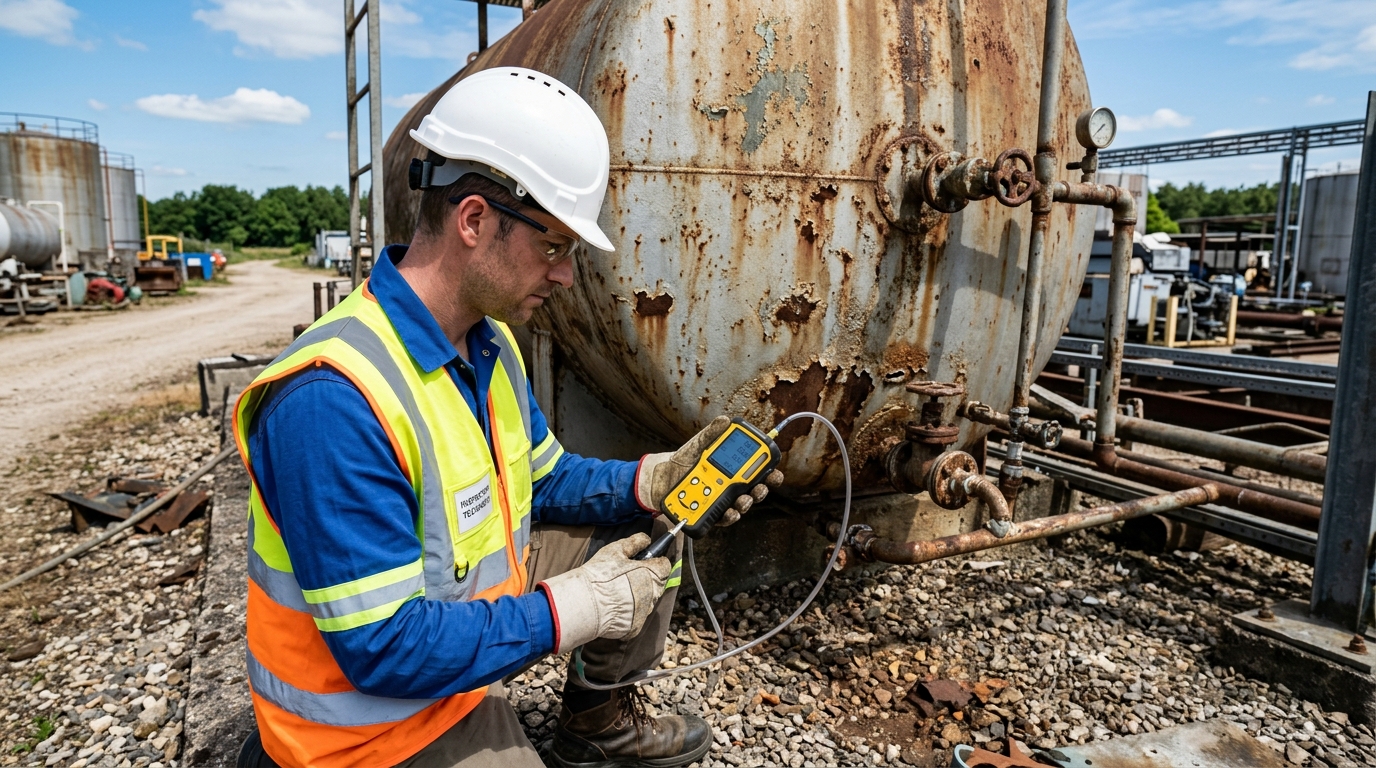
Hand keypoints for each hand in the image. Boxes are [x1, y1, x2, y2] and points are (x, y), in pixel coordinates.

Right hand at [538, 533, 671, 653]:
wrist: (585, 603)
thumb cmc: (601, 574)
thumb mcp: (616, 550)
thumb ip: (635, 542)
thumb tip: (646, 539)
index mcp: (652, 574)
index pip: (665, 566)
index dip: (655, 561)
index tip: (645, 560)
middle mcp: (653, 595)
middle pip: (656, 584)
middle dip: (646, 579)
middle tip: (626, 576)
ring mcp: (644, 613)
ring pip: (646, 601)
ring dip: (637, 596)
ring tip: (617, 591)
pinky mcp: (635, 627)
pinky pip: (635, 617)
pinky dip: (628, 612)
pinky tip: (614, 605)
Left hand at [635, 416, 785, 525]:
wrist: (662, 477)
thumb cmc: (684, 460)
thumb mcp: (698, 445)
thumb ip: (711, 434)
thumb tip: (725, 420)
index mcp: (732, 468)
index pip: (756, 471)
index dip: (769, 473)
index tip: (774, 472)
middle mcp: (730, 486)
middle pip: (753, 491)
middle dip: (761, 491)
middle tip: (760, 488)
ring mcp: (721, 500)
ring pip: (741, 506)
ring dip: (746, 504)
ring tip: (743, 500)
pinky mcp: (710, 512)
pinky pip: (723, 517)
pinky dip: (728, 517)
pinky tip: (729, 512)